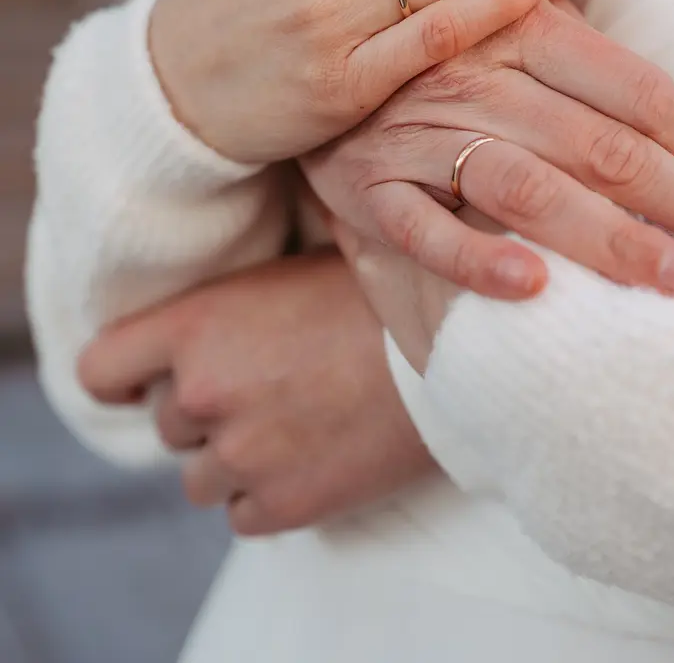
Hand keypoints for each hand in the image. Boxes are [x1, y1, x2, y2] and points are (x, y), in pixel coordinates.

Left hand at [78, 255, 433, 535]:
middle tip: (270, 383)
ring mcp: (243, 454)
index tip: (151, 378)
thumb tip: (191, 338)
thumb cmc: (373, 293)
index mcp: (196, 325)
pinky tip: (311, 453)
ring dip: (236, 456)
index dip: (125, 377)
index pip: (101, 369)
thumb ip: (222, 315)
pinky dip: (268, 493)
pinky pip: (243, 514)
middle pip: (168, 422)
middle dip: (208, 408)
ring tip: (295, 420)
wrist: (454, 341)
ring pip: (201, 476)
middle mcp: (204, 392)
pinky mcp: (285, 504)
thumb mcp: (282, 276)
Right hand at [302, 1, 673, 300]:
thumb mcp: (499, 21)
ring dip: (610, 240)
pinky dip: (475, 258)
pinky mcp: (369, 187)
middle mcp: (477, 78)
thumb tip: (673, 129)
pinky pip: (424, 229)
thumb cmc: (426, 48)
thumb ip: (577, 56)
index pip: (631, 88)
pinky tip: (532, 287)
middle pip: (603, 147)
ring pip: (528, 189)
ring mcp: (420, 135)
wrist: (302, 47)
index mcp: (521, 27)